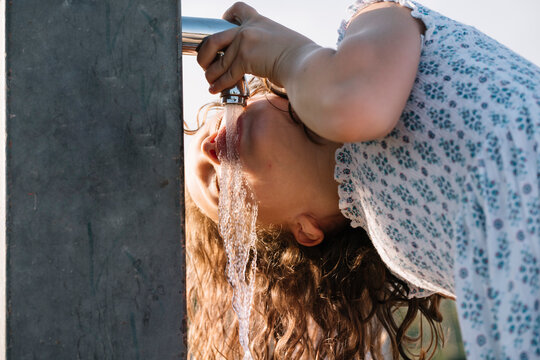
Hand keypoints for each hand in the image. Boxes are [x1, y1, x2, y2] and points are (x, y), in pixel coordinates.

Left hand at [196, 2, 315, 93]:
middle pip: (214, 39)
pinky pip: (226, 75)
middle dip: (204, 54)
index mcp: (260, 22)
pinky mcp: (245, 59)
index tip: (222, 20)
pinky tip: (215, 89)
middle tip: (206, 64)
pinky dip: (219, 84)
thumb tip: (264, 58)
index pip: (239, 9)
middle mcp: (249, 29)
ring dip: (211, 74)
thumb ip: (268, 44)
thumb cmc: (302, 58)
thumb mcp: (284, 41)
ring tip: (210, 82)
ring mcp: (245, 43)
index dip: (226, 15)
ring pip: (218, 62)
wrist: (306, 64)